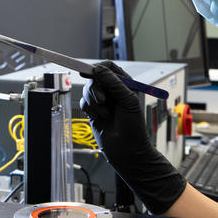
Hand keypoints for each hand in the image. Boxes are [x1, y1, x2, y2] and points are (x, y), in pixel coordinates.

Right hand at [80, 61, 185, 213]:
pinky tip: (100, 118)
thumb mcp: (127, 101)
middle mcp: (112, 90)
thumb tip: (98, 69)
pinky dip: (90, 110)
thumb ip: (113, 83)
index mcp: (124, 83)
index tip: (91, 72)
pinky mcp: (93, 111)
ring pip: (87, 90)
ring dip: (94, 102)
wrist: (127, 150)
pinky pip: (84, 102)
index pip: (109, 67)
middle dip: (96, 88)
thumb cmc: (133, 126)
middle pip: (95, 77)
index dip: (99, 67)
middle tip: (102, 100)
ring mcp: (102, 100)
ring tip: (106, 114)